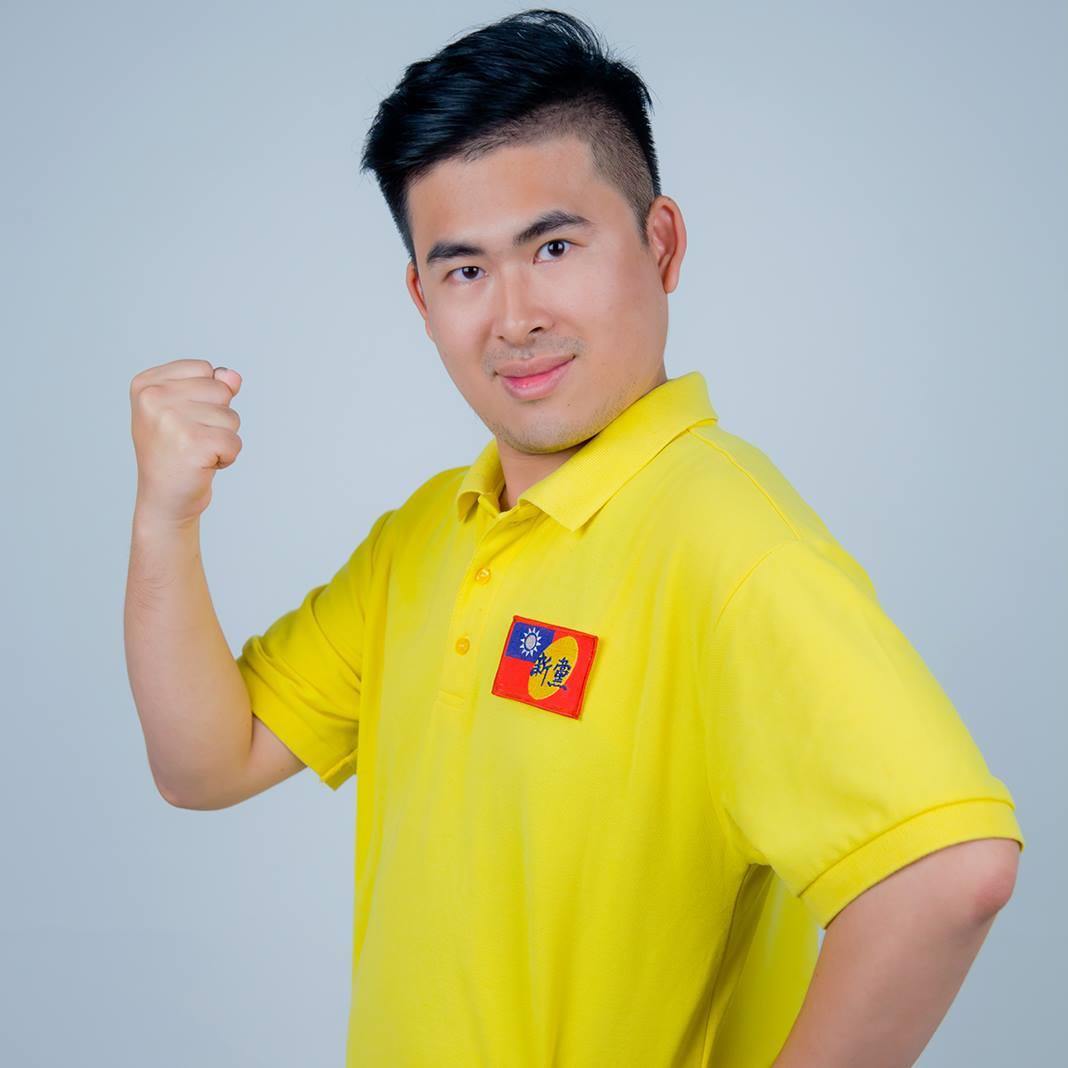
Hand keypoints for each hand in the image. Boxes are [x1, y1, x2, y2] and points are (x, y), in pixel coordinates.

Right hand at [129, 358, 242, 526]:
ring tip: (196, 452)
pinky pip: (235, 441)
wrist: (164, 500)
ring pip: (231, 417)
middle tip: (191, 439)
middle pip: (221, 391)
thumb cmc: (177, 452)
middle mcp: (153, 398)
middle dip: (218, 418)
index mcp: (146, 383)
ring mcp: (170, 420)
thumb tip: (233, 377)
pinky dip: (228, 457)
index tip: (184, 419)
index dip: (207, 397)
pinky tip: (203, 464)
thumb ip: (213, 384)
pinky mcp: (192, 444)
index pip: (205, 369)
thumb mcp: (188, 410)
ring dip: (223, 438)